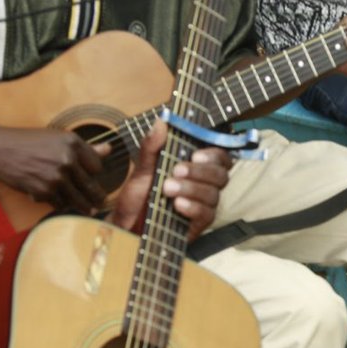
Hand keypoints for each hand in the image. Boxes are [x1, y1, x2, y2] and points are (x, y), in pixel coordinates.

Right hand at [0, 123, 109, 213]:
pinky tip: (61, 203)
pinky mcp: (44, 191)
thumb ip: (86, 147)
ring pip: (78, 199)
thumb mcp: (58, 138)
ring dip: (84, 206)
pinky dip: (60, 204)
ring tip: (90, 210)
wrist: (0, 150)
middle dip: (97, 196)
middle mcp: (67, 159)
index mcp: (73, 143)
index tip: (93, 177)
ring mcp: (56, 177)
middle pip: (92, 186)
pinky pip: (60, 203)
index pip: (97, 165)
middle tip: (101, 202)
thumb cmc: (27, 142)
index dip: (95, 172)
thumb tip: (109, 149)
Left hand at [111, 121, 231, 240]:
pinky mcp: (197, 225)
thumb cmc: (137, 198)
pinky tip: (178, 204)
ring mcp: (201, 205)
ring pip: (213, 194)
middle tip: (176, 170)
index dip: (214, 155)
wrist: (125, 225)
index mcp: (194, 168)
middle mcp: (202, 185)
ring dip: (192, 188)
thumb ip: (152, 147)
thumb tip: (161, 122)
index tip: (196, 154)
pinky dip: (193, 207)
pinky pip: (207, 214)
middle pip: (221, 175)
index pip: (219, 158)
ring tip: (168, 188)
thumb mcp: (141, 169)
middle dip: (200, 171)